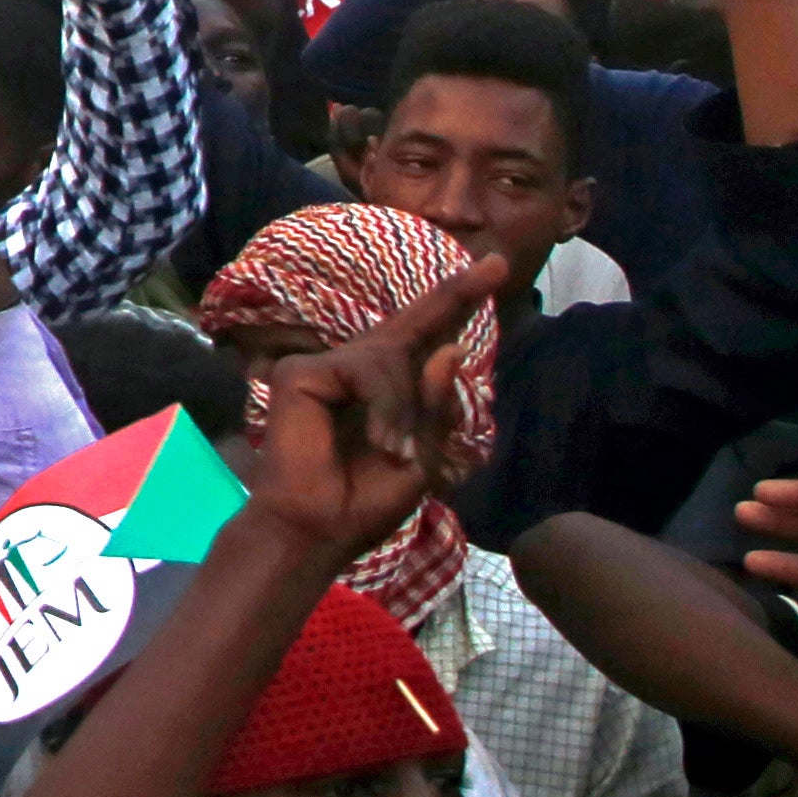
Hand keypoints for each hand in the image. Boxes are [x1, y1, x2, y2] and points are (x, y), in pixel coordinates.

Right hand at [241, 257, 501, 565]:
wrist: (321, 530)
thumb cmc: (366, 503)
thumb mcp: (422, 457)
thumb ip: (434, 406)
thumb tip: (447, 349)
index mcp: (388, 390)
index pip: (426, 337)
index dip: (456, 301)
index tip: (495, 266)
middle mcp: (356, 369)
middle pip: (410, 326)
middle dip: (455, 295)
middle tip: (497, 265)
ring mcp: (325, 367)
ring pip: (391, 357)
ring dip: (404, 408)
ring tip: (397, 452)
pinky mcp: (300, 373)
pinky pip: (364, 370)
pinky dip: (384, 406)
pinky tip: (382, 442)